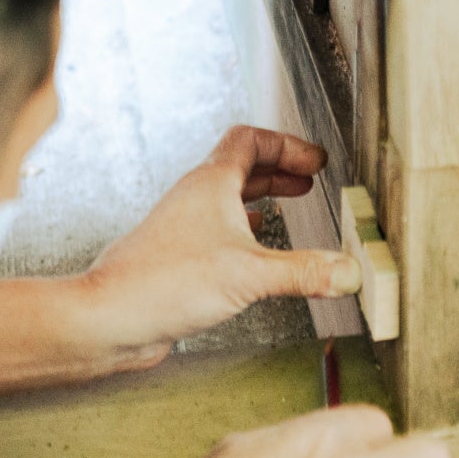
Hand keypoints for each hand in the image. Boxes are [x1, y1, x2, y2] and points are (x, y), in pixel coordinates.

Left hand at [84, 126, 362, 353]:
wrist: (111, 316)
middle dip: (279, 170)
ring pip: (228, 200)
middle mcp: (196, 200)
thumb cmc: (163, 282)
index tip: (314, 159)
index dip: (287, 145)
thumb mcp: (250, 274)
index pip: (251, 141)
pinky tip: (256, 252)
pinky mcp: (179, 258)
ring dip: (261, 199)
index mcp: (211, 184)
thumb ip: (304, 272)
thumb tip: (347, 271)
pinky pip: (219, 233)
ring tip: (289, 205)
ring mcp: (184, 228)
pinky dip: (244, 234)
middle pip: (241, 168)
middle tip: (308, 178)